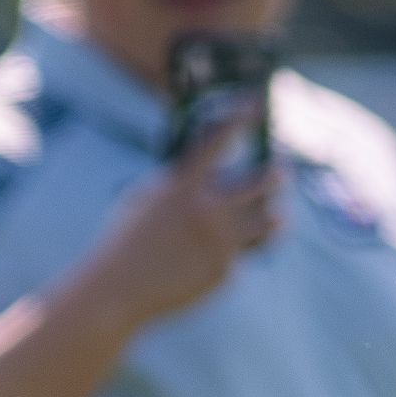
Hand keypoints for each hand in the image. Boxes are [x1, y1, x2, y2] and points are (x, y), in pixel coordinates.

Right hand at [82, 121, 278, 333]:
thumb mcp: (143, 201)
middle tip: (279, 171)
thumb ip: (176, 182)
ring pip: (270, 221)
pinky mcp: (224, 272)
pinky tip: (216, 261)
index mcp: (184, 185)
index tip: (257, 102)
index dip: (242, 116)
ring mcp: (220, 242)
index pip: (219, 139)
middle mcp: (208, 209)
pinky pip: (241, 257)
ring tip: (275, 216)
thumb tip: (206, 172)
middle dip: (277, 172)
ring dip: (274, 216)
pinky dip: (232, 257)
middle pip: (265, 180)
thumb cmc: (123, 245)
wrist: (116, 293)